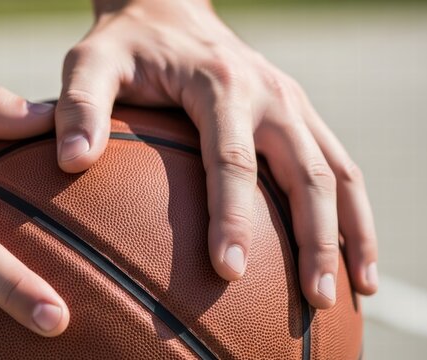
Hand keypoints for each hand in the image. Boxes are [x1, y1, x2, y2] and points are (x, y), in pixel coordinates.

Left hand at [56, 0, 377, 307]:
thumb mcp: (92, 61)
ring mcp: (291, 103)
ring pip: (338, 173)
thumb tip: (71, 161)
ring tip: (353, 292)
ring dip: (349, 233)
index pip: (232, 159)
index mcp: (219, 83)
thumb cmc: (126, 43)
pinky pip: (340, 165)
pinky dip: (354, 213)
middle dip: (314, 239)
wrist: (169, 9)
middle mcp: (268, 94)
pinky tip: (355, 255)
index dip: (232, 217)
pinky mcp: (299, 115)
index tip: (229, 272)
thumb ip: (80, 105)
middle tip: (312, 300)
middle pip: (306, 173)